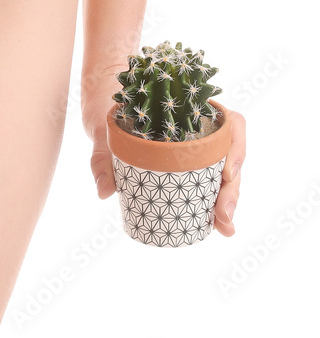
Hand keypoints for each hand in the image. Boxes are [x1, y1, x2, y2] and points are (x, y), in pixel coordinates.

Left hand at [82, 70, 247, 236]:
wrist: (101, 109)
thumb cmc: (107, 113)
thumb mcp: (102, 132)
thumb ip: (101, 158)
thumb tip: (105, 193)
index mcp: (192, 110)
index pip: (231, 123)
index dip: (237, 148)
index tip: (227, 174)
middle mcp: (201, 128)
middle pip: (230, 156)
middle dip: (232, 189)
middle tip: (223, 217)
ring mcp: (197, 147)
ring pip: (224, 173)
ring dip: (228, 200)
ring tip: (223, 227)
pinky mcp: (188, 165)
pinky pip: (208, 182)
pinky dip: (213, 203)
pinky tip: (216, 225)